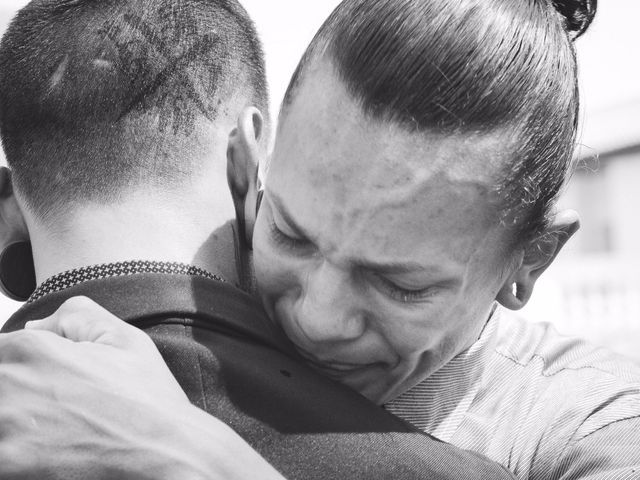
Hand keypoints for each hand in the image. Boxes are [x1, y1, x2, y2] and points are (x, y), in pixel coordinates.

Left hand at [0, 296, 283, 479]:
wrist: (165, 452)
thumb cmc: (148, 399)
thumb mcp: (124, 338)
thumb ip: (72, 316)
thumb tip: (32, 327)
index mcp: (30, 348)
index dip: (21, 371)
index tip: (43, 386)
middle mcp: (8, 384)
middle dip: (18, 396)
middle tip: (54, 409)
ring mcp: (3, 427)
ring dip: (16, 426)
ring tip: (54, 433)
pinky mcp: (7, 465)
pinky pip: (0, 454)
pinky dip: (18, 453)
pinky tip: (49, 452)